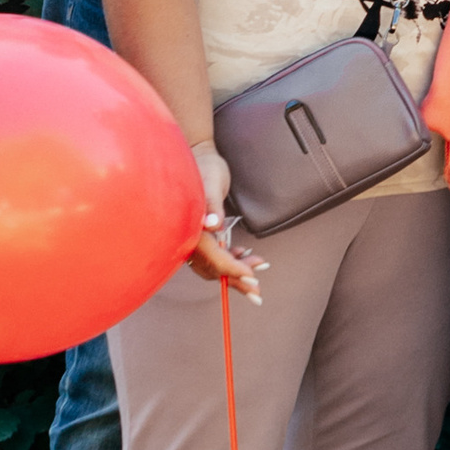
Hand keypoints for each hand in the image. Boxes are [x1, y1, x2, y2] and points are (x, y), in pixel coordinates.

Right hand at [185, 145, 262, 294]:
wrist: (198, 158)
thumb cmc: (204, 168)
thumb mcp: (210, 183)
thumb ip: (212, 206)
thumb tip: (212, 225)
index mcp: (190, 227)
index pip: (212, 257)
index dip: (232, 269)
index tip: (251, 277)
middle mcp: (189, 236)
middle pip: (213, 267)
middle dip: (236, 278)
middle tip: (258, 291)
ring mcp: (194, 237)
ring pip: (214, 264)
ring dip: (236, 270)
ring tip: (259, 266)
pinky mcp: (200, 235)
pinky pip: (213, 256)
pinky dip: (230, 259)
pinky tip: (245, 254)